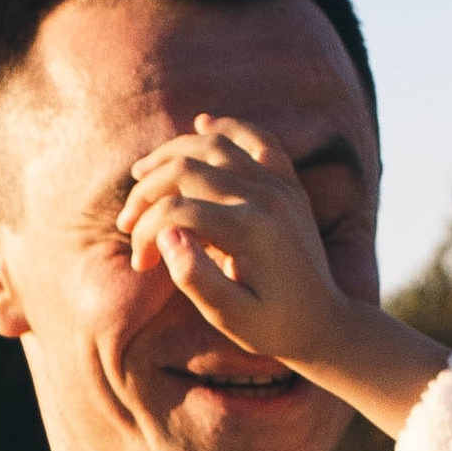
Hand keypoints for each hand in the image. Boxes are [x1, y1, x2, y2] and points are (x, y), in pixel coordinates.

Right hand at [118, 117, 446, 433]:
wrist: (324, 325)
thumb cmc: (272, 327)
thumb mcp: (230, 317)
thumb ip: (195, 278)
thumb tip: (166, 234)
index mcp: (250, 231)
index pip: (176, 211)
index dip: (146, 233)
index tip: (141, 264)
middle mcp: (266, 198)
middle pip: (186, 170)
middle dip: (146, 195)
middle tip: (127, 224)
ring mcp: (280, 186)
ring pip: (214, 145)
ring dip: (171, 155)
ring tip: (141, 174)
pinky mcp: (289, 185)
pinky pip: (259, 141)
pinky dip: (229, 128)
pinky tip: (203, 123)